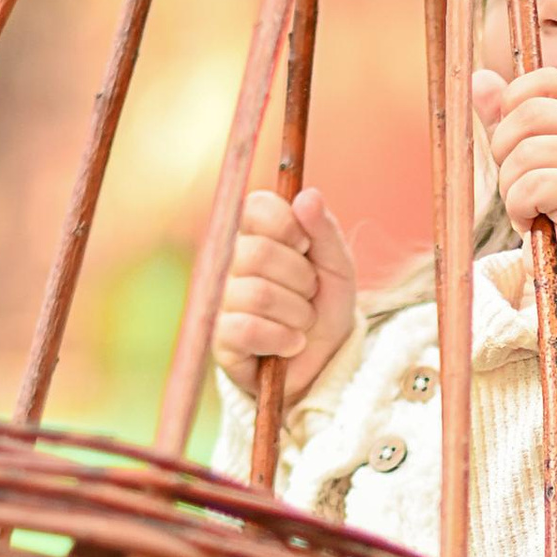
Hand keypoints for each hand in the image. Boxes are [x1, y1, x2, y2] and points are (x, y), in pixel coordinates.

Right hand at [214, 185, 358, 398]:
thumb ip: (324, 230)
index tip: (306, 246)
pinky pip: (248, 330)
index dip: (288, 226)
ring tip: (302, 322)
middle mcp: (228, 261)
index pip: (255, 207)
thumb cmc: (325, 305)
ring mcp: (220, 299)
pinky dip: (283, 339)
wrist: (322, 361)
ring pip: (258, 295)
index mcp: (253, 233)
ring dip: (297, 315)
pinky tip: (291, 344)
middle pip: (259, 254)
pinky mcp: (219, 338)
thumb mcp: (337, 266)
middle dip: (302, 280)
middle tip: (309, 293)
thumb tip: (307, 195)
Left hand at [471, 65, 556, 278]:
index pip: (546, 80)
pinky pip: (531, 187)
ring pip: (525, 154)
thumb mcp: (523, 159)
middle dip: (504, 153)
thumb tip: (480, 78)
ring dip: (511, 189)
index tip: (510, 140)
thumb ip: (504, 119)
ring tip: (530, 208)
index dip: (514, 101)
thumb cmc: (550, 210)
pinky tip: (536, 222)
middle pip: (527, 115)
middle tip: (517, 185)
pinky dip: (519, 210)